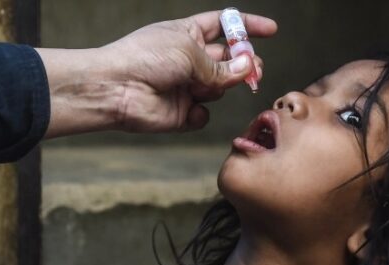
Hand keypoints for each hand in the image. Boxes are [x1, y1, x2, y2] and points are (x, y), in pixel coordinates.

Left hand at [39, 11, 276, 137]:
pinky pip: (204, 114)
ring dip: (219, 86)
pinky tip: (187, 108)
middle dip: (245, 64)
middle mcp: (190, 60)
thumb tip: (249, 68)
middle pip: (230, 60)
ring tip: (204, 86)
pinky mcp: (182, 112)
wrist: (116, 88)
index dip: (248, 26)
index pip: (224, 25)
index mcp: (189, 35)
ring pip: (220, 88)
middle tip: (254, 71)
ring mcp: (187, 86)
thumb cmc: (144, 58)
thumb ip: (223, 64)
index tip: (271, 30)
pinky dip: (200, 112)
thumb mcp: (189, 50)